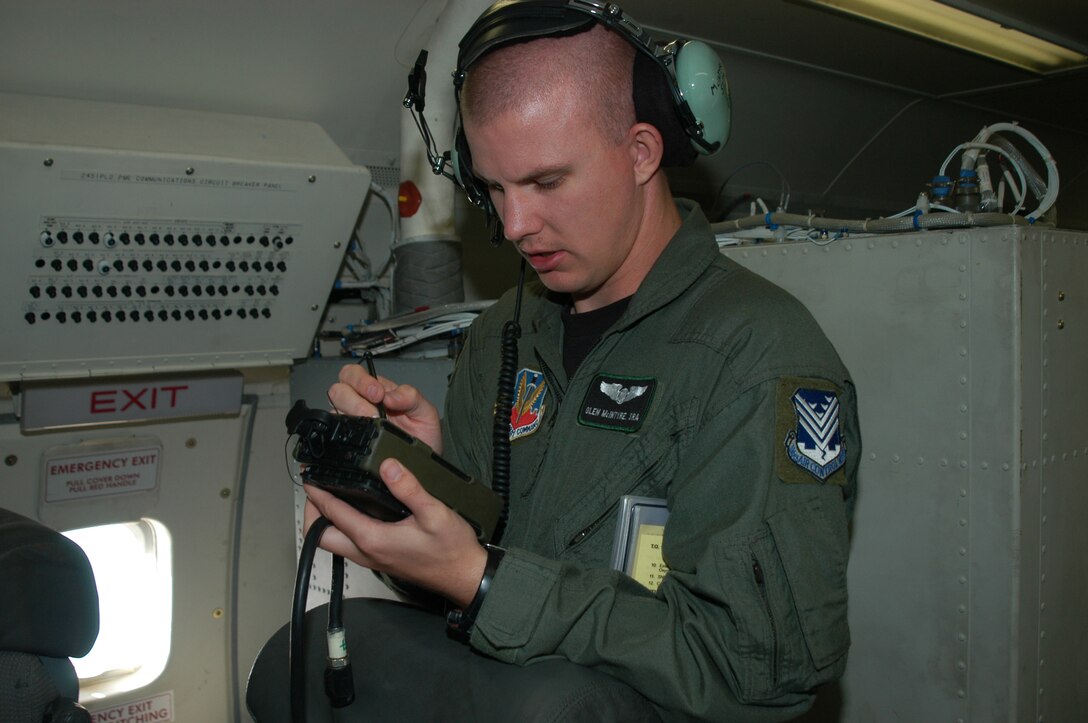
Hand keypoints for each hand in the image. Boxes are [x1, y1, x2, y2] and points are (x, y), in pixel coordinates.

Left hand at [303, 457, 486, 606]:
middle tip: (316, 491)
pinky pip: (348, 546)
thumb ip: (409, 488)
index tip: (310, 476)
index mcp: (373, 539)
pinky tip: (355, 511)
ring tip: (331, 497)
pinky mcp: (379, 560)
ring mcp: (371, 559)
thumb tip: (387, 465)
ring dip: (325, 522)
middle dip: (312, 513)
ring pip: (333, 544)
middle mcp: (366, 552)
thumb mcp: (434, 512)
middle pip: (320, 537)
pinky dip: (341, 528)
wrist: (464, 575)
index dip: (317, 493)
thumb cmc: (451, 548)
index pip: (333, 514)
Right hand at [328, 363, 442, 451]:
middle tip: (374, 412)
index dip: (361, 380)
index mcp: (376, 389)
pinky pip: (336, 434)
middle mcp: (360, 403)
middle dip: (355, 399)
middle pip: (338, 390)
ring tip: (373, 425)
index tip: (378, 394)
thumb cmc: (423, 434)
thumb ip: (411, 397)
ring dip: (352, 415)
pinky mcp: (348, 441)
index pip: (354, 374)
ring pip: (334, 410)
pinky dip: (345, 433)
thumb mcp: (425, 411)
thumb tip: (391, 395)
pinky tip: (363, 437)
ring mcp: (352, 422)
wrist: (422, 461)